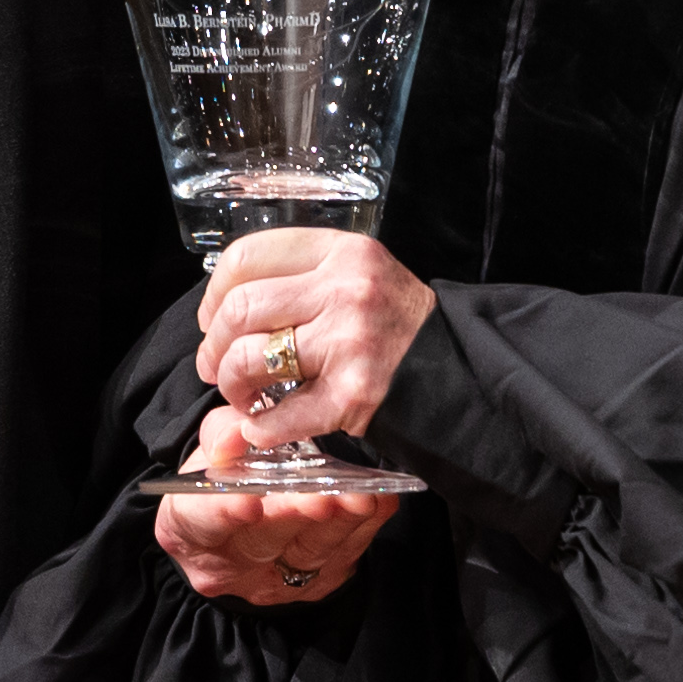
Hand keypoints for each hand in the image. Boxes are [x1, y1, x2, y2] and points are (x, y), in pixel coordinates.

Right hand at [151, 439, 401, 608]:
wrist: (246, 523)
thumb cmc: (224, 483)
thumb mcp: (212, 450)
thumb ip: (224, 434)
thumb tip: (242, 429)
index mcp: (188, 530)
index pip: (202, 521)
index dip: (225, 512)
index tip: (249, 501)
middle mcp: (230, 564)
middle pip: (262, 541)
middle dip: (294, 516)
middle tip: (320, 496)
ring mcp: (277, 580)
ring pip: (310, 552)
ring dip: (339, 522)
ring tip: (359, 496)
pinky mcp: (318, 582)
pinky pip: (346, 554)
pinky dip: (365, 526)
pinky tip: (379, 500)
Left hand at [154, 231, 432, 609]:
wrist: (468, 373)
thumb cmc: (402, 328)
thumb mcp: (361, 278)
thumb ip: (303, 282)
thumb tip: (222, 311)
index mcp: (344, 252)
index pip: (248, 256)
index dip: (216, 292)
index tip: (214, 318)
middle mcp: (348, 289)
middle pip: (241, 309)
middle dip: (214, 346)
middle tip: (215, 367)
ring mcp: (352, 342)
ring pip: (248, 360)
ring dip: (232, 387)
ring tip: (242, 397)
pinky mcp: (356, 395)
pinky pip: (279, 417)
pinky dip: (259, 430)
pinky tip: (263, 429)